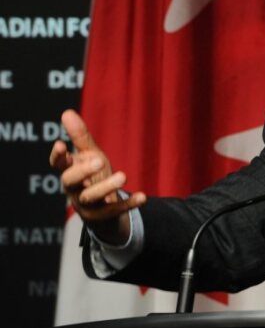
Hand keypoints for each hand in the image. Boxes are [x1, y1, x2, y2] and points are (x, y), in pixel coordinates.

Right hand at [48, 109, 145, 243]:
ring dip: (107, 187)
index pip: (58, 164)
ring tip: (123, 176)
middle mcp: (74, 189)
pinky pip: (114, 210)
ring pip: (90, 197)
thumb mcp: (90, 156)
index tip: (60, 144)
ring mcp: (87, 204)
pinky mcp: (103, 215)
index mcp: (69, 171)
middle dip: (83, 171)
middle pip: (70, 181)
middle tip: (99, 160)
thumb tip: (67, 112)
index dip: (58, 156)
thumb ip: (80, 138)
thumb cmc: (93, 176)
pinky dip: (129, 204)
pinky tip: (143, 196)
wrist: (103, 208)